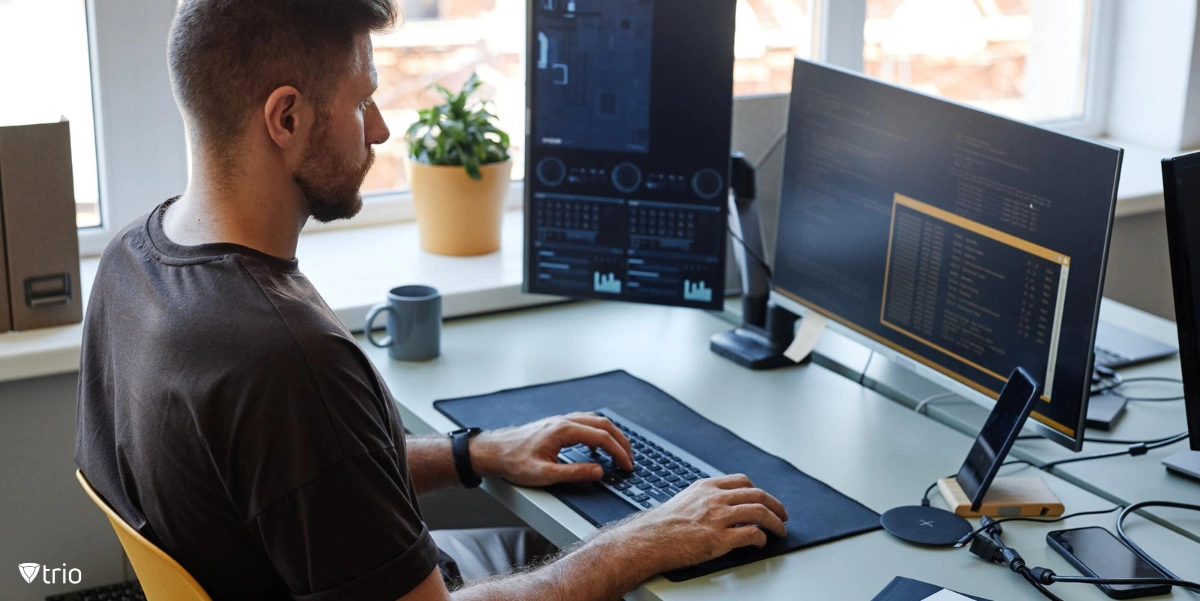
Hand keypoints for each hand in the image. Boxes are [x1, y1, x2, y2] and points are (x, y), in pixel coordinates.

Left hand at [469, 412, 633, 486]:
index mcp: (564, 430)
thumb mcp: (545, 474)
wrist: (494, 451)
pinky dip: (599, 433)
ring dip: (611, 435)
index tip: (627, 466)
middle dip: (621, 442)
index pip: (601, 438)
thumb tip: (599, 471)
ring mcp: (561, 421)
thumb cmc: (514, 462)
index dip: (618, 452)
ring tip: (620, 452)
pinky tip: (597, 447)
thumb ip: (574, 473)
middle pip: (603, 425)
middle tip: (630, 459)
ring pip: (596, 421)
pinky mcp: (557, 425)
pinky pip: (585, 423)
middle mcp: (565, 421)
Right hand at [616, 474, 788, 574]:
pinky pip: (751, 533)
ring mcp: (719, 517)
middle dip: (775, 505)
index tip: (764, 499)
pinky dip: (762, 538)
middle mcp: (716, 498)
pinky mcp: (720, 538)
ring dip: (775, 522)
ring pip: (760, 512)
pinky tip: (762, 542)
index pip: (742, 481)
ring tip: (780, 530)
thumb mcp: (685, 499)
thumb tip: (721, 506)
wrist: (650, 539)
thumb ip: (705, 499)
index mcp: (707, 487)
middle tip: (782, 515)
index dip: (758, 491)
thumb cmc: (663, 524)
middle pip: (757, 494)